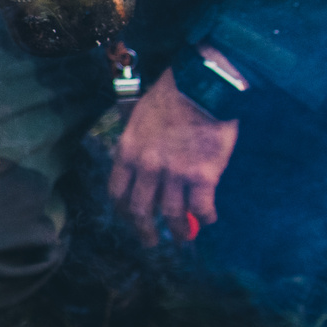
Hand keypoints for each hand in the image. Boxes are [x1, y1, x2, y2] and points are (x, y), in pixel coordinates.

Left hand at [109, 59, 239, 247]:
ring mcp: (174, 174)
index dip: (122, 211)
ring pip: (172, 214)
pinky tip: (209, 219)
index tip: (129, 219)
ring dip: (178, 231)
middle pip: (140, 211)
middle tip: (152, 241)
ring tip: (184, 238)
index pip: (117, 192)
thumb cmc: (172, 94)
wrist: (203, 84)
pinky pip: (201, 207)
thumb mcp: (139, 117)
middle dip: (145, 231)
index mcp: (128, 152)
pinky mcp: (202, 176)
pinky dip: (205, 217)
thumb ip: (136, 144)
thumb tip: (138, 166)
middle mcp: (147, 167)